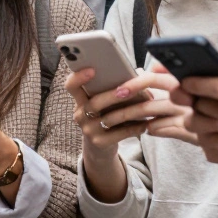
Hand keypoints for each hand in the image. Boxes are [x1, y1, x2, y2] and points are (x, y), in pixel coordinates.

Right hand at [66, 68, 187, 157]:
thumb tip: (140, 73)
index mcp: (80, 100)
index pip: (71, 86)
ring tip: (146, 105)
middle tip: (128, 90)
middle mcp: (80, 114)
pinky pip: (118, 134)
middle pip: (94, 103)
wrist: (100, 147)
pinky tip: (145, 124)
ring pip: (108, 119)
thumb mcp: (104, 102)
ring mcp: (88, 130)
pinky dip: (133, 128)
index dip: (77, 77)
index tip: (92, 69)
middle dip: (112, 95)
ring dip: (129, 111)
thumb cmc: (106, 115)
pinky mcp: (99, 143)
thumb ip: (115, 87)